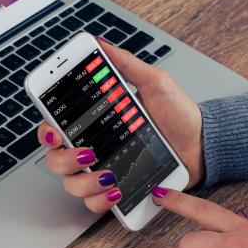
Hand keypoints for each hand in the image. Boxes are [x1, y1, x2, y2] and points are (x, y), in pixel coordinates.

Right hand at [37, 39, 203, 212]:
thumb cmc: (178, 114)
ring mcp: (101, 171)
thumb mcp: (154, 83)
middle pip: (55, 160)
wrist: (201, 144)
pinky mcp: (115, 190)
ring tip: (110, 176)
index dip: (47, 132)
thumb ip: (126, 65)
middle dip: (65, 160)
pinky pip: (93, 203)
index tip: (56, 133)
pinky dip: (100, 200)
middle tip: (87, 153)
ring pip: (71, 184)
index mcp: (93, 122)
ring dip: (85, 183)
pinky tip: (116, 191)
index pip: (55, 127)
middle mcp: (92, 147)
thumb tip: (100, 44)